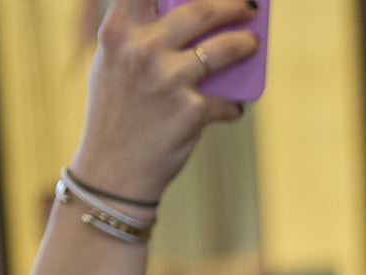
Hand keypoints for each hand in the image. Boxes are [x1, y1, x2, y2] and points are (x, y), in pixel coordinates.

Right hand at [69, 0, 261, 201]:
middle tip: (248, 7)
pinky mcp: (191, 111)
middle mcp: (143, 50)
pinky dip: (232, 106)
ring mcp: (168, 80)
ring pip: (224, 50)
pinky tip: (232, 108)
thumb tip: (197, 20)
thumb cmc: (117, 110)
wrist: (112, 168)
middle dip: (231, 5)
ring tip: (252, 44)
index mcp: (119, 31)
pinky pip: (226, 100)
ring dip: (246, 44)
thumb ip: (141, 35)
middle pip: (200, 10)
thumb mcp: (114, 63)